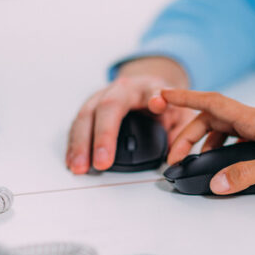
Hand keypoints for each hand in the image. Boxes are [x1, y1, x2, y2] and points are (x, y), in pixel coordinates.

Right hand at [66, 57, 194, 172]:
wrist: (148, 89)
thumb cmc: (164, 103)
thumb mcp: (181, 112)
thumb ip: (182, 130)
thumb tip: (177, 153)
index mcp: (148, 87)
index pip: (152, 90)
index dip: (155, 97)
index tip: (158, 104)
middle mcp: (121, 89)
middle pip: (108, 106)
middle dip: (103, 135)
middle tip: (102, 162)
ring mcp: (101, 97)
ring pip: (86, 116)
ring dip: (81, 143)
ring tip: (80, 166)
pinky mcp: (90, 109)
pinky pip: (78, 125)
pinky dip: (74, 145)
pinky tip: (72, 160)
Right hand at [163, 89, 254, 194]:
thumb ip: (245, 175)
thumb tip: (215, 184)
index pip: (212, 102)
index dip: (185, 98)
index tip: (162, 96)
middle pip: (212, 119)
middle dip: (187, 134)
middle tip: (174, 156)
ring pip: (224, 131)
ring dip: (204, 143)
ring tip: (194, 162)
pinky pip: (238, 143)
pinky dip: (223, 151)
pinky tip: (223, 167)